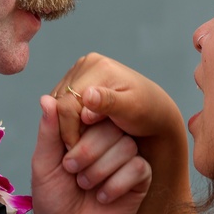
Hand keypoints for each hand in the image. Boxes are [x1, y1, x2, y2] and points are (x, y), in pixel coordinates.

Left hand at [30, 95, 150, 213]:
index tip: (64, 149)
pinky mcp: (140, 179)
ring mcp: (126, 159)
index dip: (79, 128)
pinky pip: (138, 167)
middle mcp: (108, 141)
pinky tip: (102, 198)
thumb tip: (47, 98)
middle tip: (71, 171)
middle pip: (112, 127)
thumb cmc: (53, 200)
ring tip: (85, 186)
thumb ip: (49, 131)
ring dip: (100, 170)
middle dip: (88, 151)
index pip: (92, 111)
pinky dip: (115, 185)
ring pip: (126, 146)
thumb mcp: (44, 162)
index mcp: (86, 132)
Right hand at [51, 53, 184, 152]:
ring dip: (65, 124)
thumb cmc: (148, 112)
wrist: (155, 110)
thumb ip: (109, 103)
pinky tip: (81, 131)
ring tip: (80, 141)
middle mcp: (87, 64)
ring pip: (58, 103)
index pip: (67, 104)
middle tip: (77, 148)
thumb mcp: (132, 110)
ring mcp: (81, 71)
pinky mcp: (78, 80)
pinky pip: (62, 102)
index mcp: (98, 67)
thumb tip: (87, 96)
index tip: (76, 149)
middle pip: (60, 102)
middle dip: (66, 127)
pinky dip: (68, 119)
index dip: (68, 130)